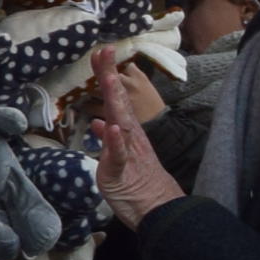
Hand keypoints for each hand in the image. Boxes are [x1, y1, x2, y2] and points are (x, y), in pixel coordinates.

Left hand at [88, 53, 184, 225]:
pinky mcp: (122, 172)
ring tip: (106, 77)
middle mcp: (129, 137)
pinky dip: (115, 141)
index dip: (106, 77)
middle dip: (109, 76)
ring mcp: (128, 152)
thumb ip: (109, 140)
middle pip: (118, 102)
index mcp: (126, 133)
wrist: (159, 209)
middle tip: (104, 50)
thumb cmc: (138, 184)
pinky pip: (119, 155)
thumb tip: (100, 121)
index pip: (114, 100)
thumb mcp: (118, 158)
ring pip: (120, 122)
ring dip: (114, 99)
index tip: (101, 52)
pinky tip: (112, 127)